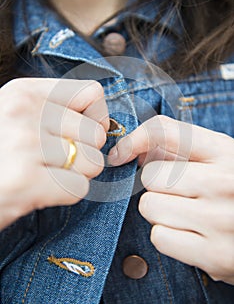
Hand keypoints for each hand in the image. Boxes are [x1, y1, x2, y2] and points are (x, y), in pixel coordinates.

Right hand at [0, 78, 108, 229]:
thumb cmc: (1, 153)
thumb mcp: (17, 116)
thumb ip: (54, 112)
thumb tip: (103, 126)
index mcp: (24, 91)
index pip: (92, 93)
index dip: (96, 117)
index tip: (80, 133)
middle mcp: (24, 110)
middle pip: (96, 133)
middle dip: (85, 154)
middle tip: (57, 161)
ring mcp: (24, 143)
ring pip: (93, 162)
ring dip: (77, 175)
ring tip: (47, 175)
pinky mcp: (25, 179)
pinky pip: (79, 188)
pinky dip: (65, 195)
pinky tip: (39, 191)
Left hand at [108, 115, 233, 284]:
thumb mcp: (219, 159)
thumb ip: (181, 148)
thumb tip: (134, 150)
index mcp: (226, 152)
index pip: (165, 131)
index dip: (135, 139)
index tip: (121, 153)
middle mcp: (223, 182)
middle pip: (149, 175)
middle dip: (156, 184)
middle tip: (177, 191)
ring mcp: (220, 220)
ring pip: (149, 206)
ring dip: (160, 211)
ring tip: (186, 213)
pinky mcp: (214, 256)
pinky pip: (159, 237)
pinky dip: (167, 236)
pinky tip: (189, 233)